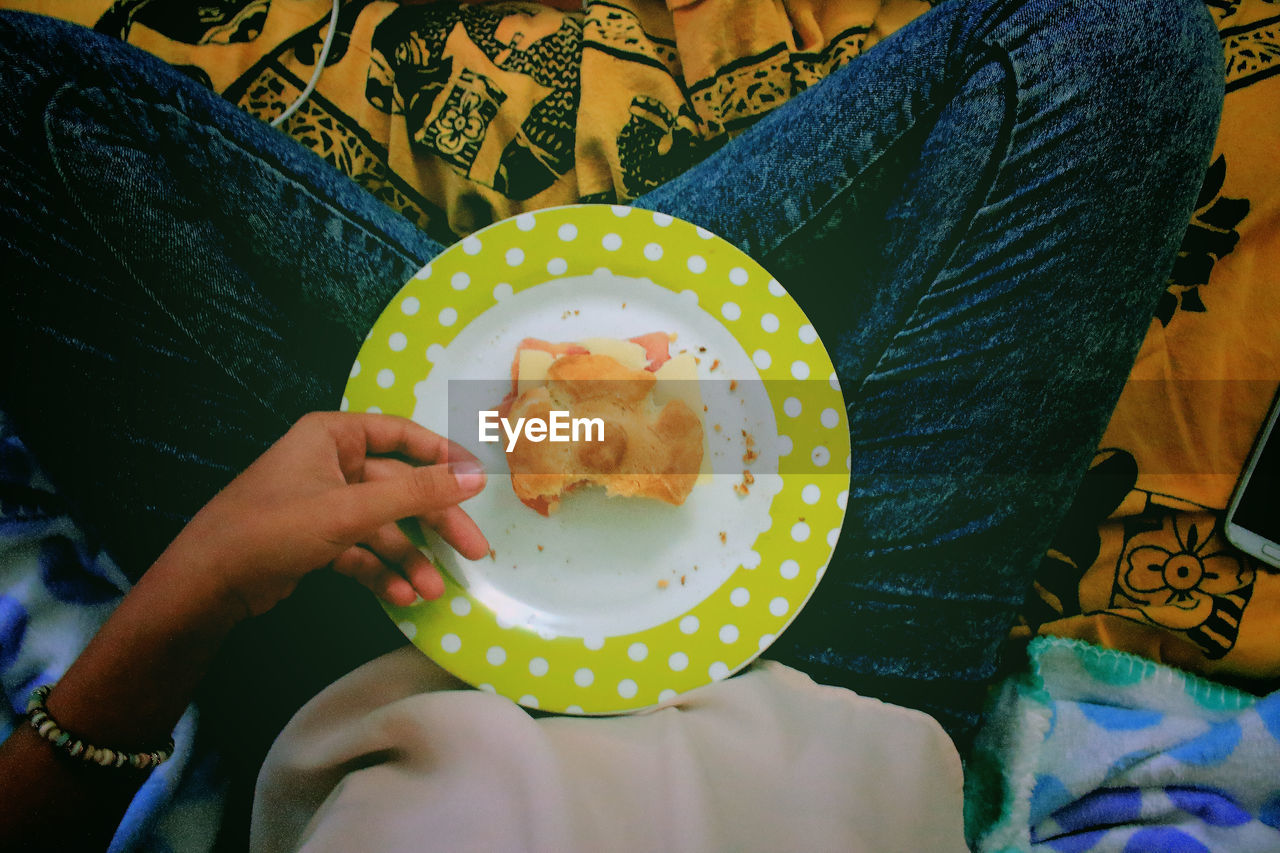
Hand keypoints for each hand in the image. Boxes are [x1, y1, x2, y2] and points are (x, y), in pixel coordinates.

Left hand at [164, 411, 488, 621]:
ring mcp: (323, 503)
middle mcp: (330, 463)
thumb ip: (417, 493)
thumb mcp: (350, 510)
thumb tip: (477, 477)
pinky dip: (382, 571)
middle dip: (434, 523)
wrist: (208, 583)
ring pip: (383, 525)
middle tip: (472, 551)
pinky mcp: (316, 539)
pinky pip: (362, 550)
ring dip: (410, 558)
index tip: (478, 480)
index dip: (443, 457)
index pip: (402, 435)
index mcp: (332, 436)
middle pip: (399, 488)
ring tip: (433, 591)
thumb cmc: (272, 528)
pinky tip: (402, 596)